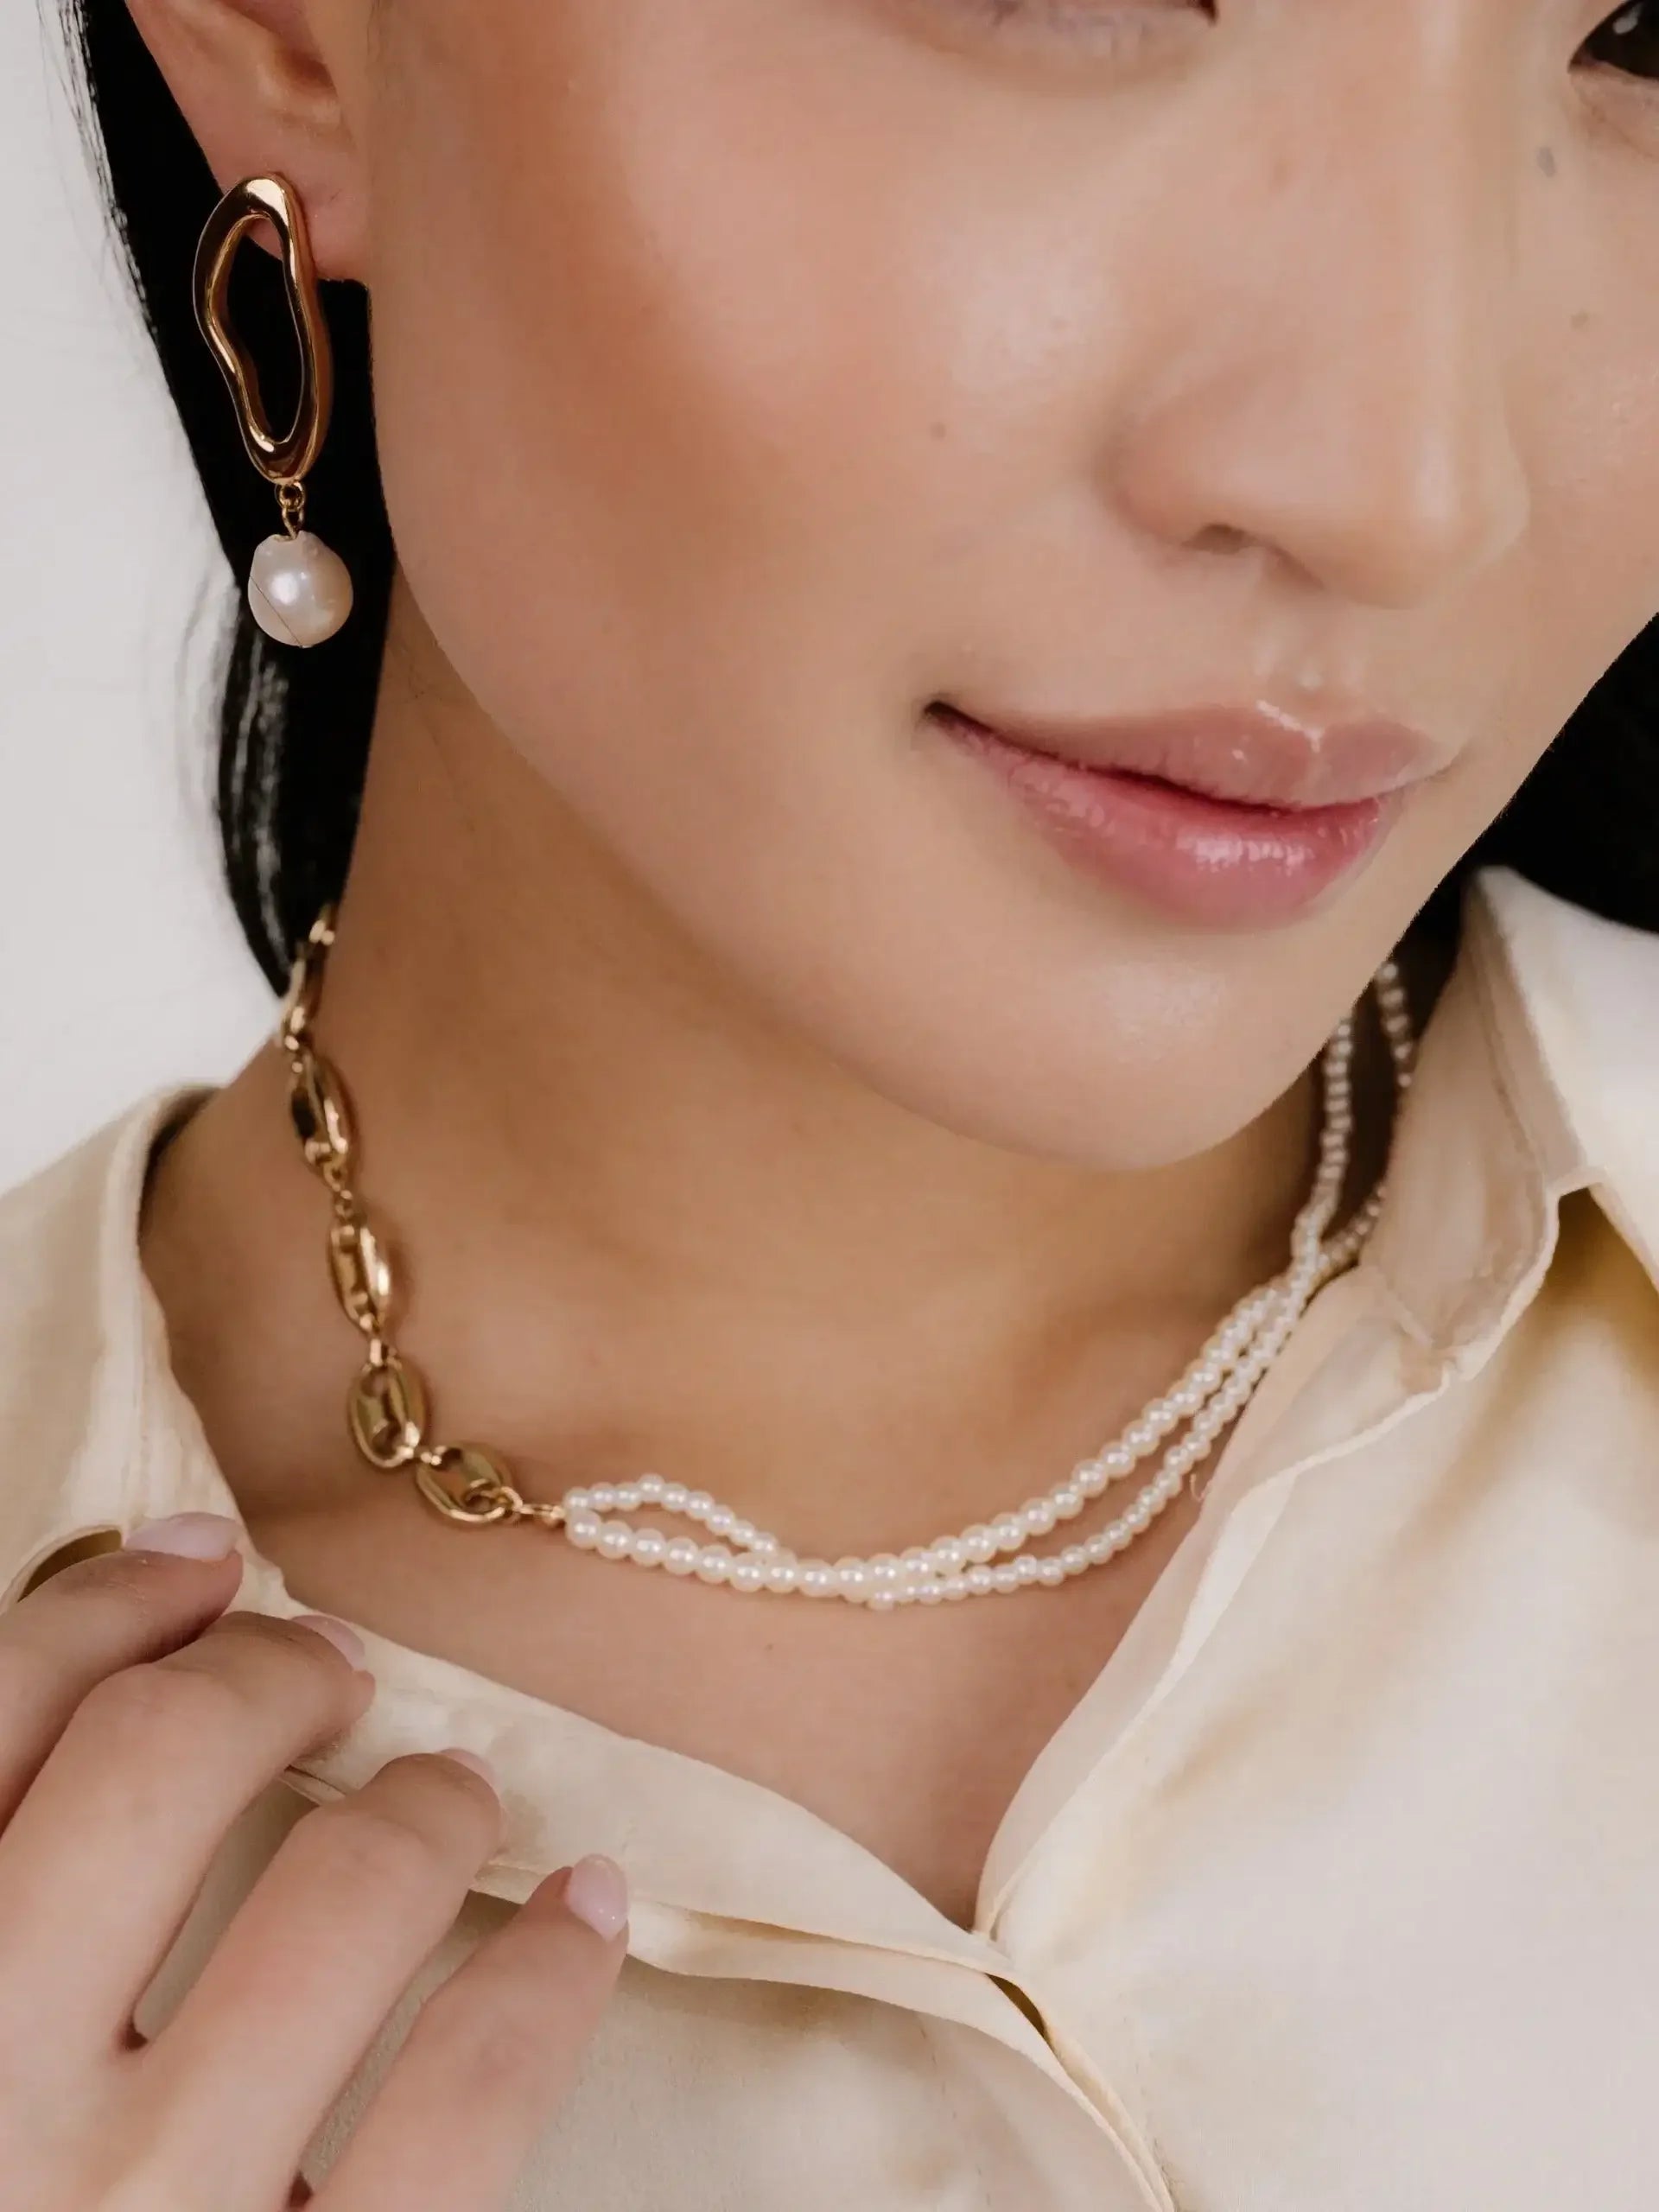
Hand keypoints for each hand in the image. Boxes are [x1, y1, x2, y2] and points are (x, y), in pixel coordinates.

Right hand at [0, 1511, 626, 2210]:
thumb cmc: (1, 2211)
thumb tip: (119, 1625)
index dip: (104, 1604)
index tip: (197, 1567)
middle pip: (159, 1766)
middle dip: (264, 1677)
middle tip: (326, 1671)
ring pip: (335, 1895)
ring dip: (421, 1807)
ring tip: (453, 1796)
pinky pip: (469, 2106)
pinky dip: (547, 1975)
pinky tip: (588, 1910)